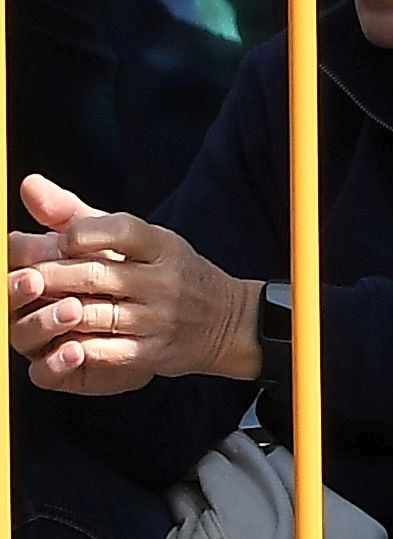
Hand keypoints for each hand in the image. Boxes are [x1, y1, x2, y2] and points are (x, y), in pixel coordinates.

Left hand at [7, 176, 252, 392]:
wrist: (226, 321)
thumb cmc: (167, 273)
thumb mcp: (138, 239)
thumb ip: (79, 216)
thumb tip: (28, 186)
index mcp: (162, 245)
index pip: (121, 230)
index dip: (81, 234)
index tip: (59, 241)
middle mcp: (163, 280)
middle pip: (94, 275)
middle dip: (48, 277)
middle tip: (20, 278)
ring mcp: (158, 319)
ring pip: (91, 315)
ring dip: (52, 313)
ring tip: (29, 308)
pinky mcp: (151, 353)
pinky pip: (102, 351)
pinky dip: (72, 348)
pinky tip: (54, 341)